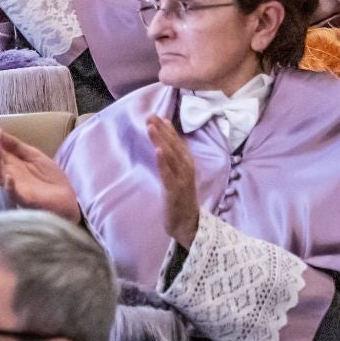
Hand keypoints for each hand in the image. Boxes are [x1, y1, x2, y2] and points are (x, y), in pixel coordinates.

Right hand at [0, 128, 82, 222]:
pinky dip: (9, 186)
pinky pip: (13, 194)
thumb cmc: (51, 179)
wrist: (68, 199)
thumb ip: (17, 146)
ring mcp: (15, 188)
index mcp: (11, 164)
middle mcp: (9, 175)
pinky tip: (9, 176)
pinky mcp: (25, 200)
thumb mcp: (34, 155)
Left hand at [146, 116, 201, 247]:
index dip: (168, 129)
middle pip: (174, 146)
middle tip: (150, 115)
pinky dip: (163, 162)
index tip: (157, 115)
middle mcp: (187, 170)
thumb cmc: (181, 199)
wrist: (189, 225)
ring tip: (152, 127)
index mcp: (187, 165)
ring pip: (171, 157)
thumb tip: (163, 144)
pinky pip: (168, 175)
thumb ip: (172, 162)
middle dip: (162, 130)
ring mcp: (182, 180)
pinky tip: (158, 151)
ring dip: (162, 141)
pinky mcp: (174, 192)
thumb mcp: (177, 177)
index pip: (177, 143)